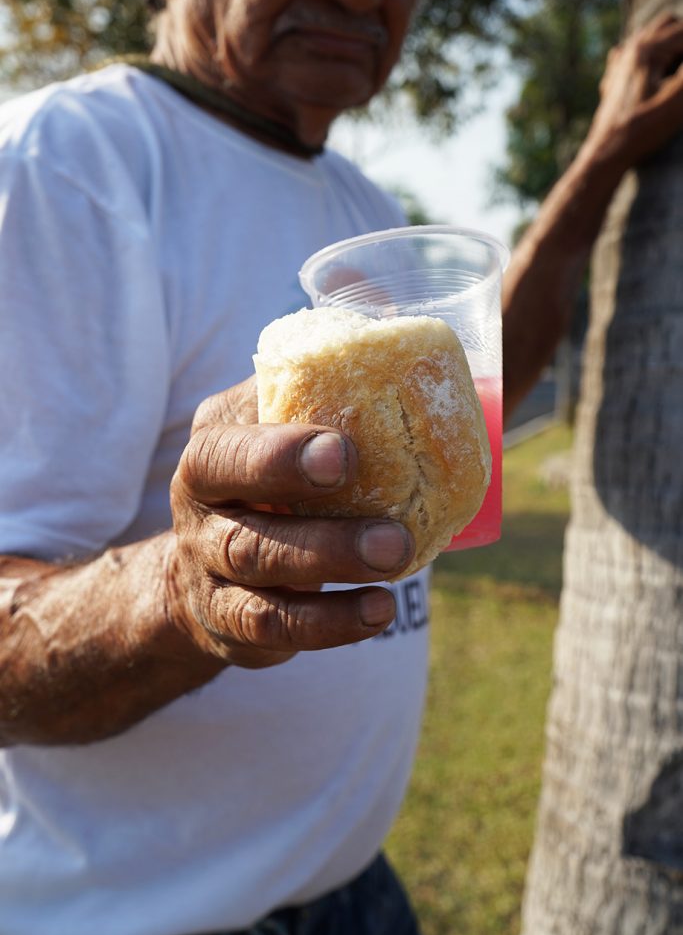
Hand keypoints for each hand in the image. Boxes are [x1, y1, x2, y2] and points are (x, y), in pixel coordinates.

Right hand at [165, 377, 414, 668]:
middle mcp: (199, 507)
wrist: (201, 566)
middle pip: (243, 523)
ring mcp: (209, 568)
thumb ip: (316, 376)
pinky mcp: (229, 620)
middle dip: (319, 529)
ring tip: (398, 563)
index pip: (231, 447)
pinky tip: (378, 611)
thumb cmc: (265, 477)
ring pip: (262, 573)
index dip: (282, 454)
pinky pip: (275, 627)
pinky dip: (328, 623)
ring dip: (332, 570)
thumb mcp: (273, 421)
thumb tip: (384, 307)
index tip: (345, 453)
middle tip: (394, 533)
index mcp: (213, 445)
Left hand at [586, 13, 682, 167]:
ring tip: (676, 73)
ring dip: (670, 46)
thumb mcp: (677, 103)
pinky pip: (633, 53)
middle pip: (668, 24)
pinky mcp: (613, 78)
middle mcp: (630, 50)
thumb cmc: (642, 130)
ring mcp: (619, 63)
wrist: (607, 153)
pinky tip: (654, 76)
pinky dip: (650, 56)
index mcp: (648, 50)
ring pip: (650, 37)